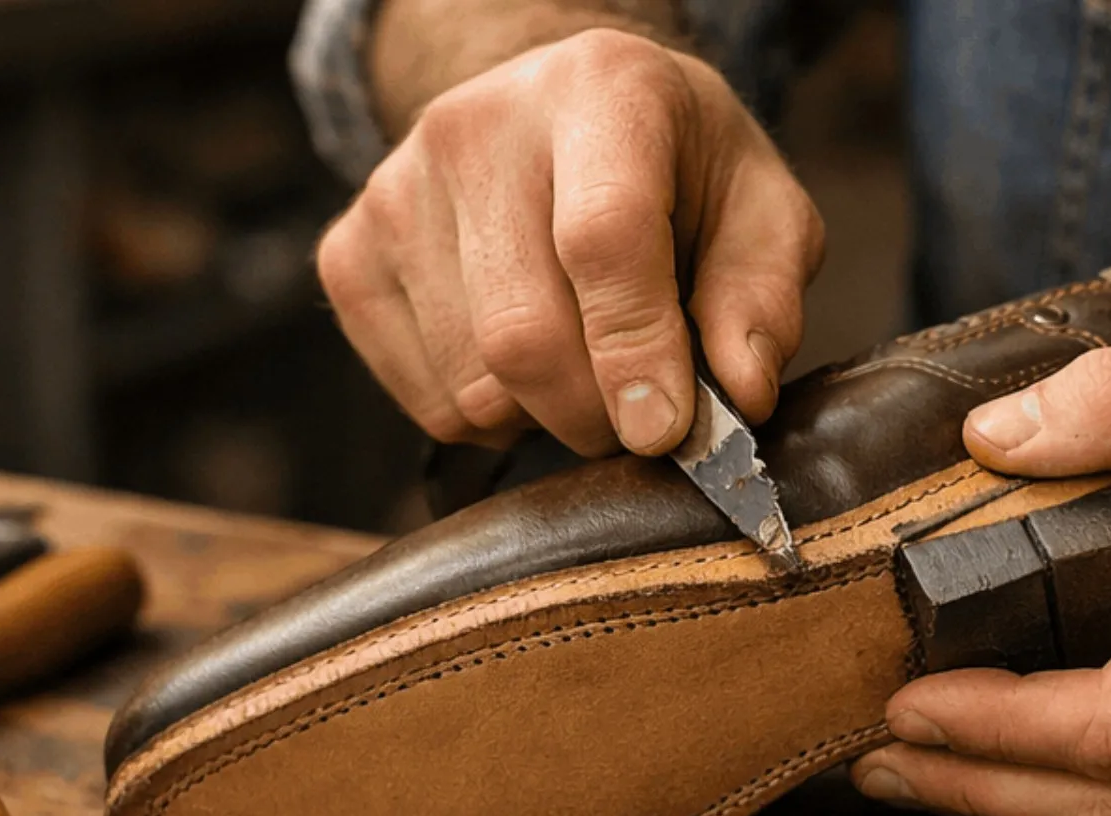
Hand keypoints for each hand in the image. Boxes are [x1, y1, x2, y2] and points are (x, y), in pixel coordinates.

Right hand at [317, 29, 824, 454]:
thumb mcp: (760, 211)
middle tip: (642, 422)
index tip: (663, 431)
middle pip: (522, 333)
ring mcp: (396, 188)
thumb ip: (761, 298)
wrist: (563, 119)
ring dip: (545, 419)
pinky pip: (426, 399)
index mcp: (601, 89)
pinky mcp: (349, 252)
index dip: (635, 350)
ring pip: (472, 384)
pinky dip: (489, 418)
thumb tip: (739, 397)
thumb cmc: (678, 174)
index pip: (602, 236)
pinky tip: (522, 365)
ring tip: (586, 369)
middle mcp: (476, 126)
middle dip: (595, 415)